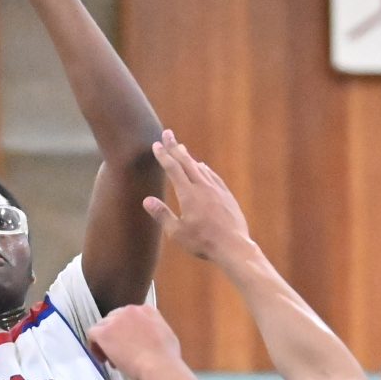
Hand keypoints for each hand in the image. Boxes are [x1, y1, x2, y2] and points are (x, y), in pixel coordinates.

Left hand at [85, 304, 183, 379]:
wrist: (159, 366)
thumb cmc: (166, 358)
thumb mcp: (166, 335)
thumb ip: (154, 329)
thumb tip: (149, 336)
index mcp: (147, 310)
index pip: (129, 316)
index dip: (126, 331)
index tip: (128, 344)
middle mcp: (130, 310)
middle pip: (114, 319)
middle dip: (115, 336)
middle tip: (119, 353)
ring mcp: (116, 320)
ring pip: (102, 326)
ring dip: (105, 342)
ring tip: (112, 359)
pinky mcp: (105, 332)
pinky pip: (92, 334)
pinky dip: (95, 346)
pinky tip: (102, 358)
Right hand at [145, 134, 257, 267]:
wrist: (233, 246)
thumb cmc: (203, 242)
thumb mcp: (177, 232)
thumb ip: (162, 214)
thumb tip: (147, 200)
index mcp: (188, 194)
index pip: (173, 169)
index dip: (163, 155)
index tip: (156, 144)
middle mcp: (203, 187)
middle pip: (186, 162)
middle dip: (175, 147)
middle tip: (167, 133)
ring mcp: (216, 190)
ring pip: (200, 168)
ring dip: (189, 157)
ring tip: (182, 149)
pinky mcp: (226, 195)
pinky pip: (213, 176)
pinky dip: (204, 169)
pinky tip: (203, 167)